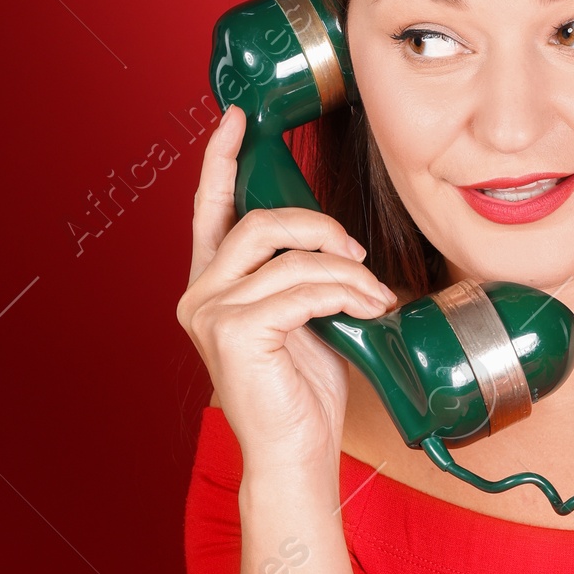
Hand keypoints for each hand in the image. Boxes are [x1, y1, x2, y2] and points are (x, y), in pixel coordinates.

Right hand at [177, 107, 396, 472]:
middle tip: (359, 252)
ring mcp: (210, 313)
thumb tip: (336, 237)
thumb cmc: (301, 392)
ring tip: (373, 296)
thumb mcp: (302, 316)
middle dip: (321, 227)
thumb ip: (299, 273)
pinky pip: (304, 288)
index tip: (239, 119)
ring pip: (291, 256)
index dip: (221, 159)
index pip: (209, 208)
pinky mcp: (235, 332)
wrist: (297, 454)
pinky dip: (346, 293)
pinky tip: (368, 311)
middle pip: (261, 221)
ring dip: (347, 270)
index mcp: (211, 285)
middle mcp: (199, 294)